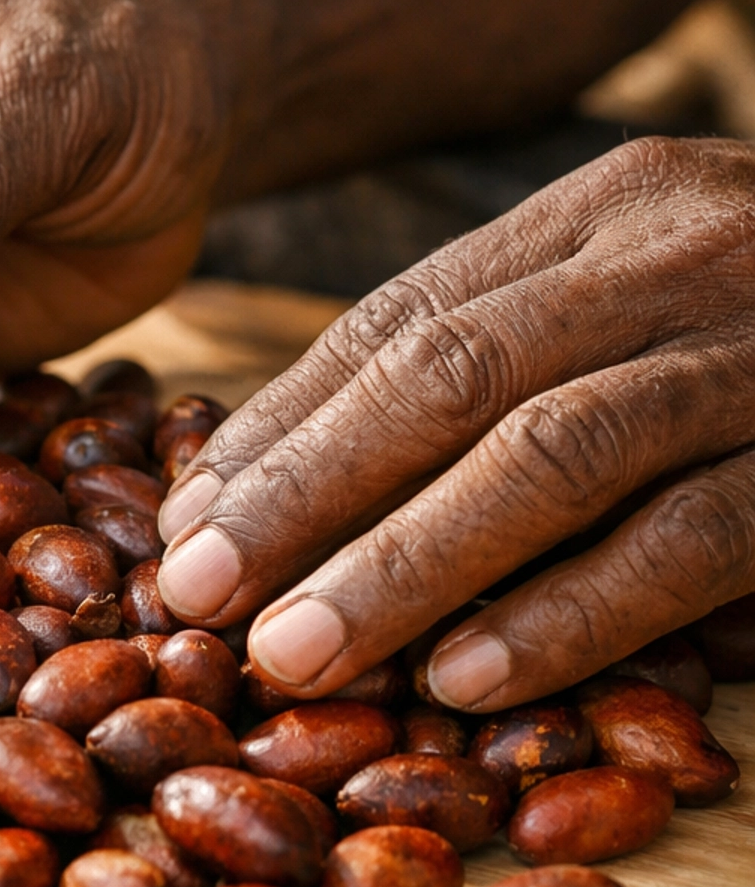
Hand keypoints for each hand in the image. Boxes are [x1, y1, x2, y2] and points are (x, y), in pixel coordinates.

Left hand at [155, 137, 754, 709]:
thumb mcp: (649, 282)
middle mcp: (671, 261)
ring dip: (405, 565)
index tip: (187, 517)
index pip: (404, 314)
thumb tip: (294, 481)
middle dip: (307, 490)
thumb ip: (506, 348)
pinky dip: (565, 614)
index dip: (284, 421)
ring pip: (548, 457)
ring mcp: (753, 355)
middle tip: (199, 591)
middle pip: (450, 376)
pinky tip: (464, 677)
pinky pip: (684, 541)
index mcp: (605, 208)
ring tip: (296, 652)